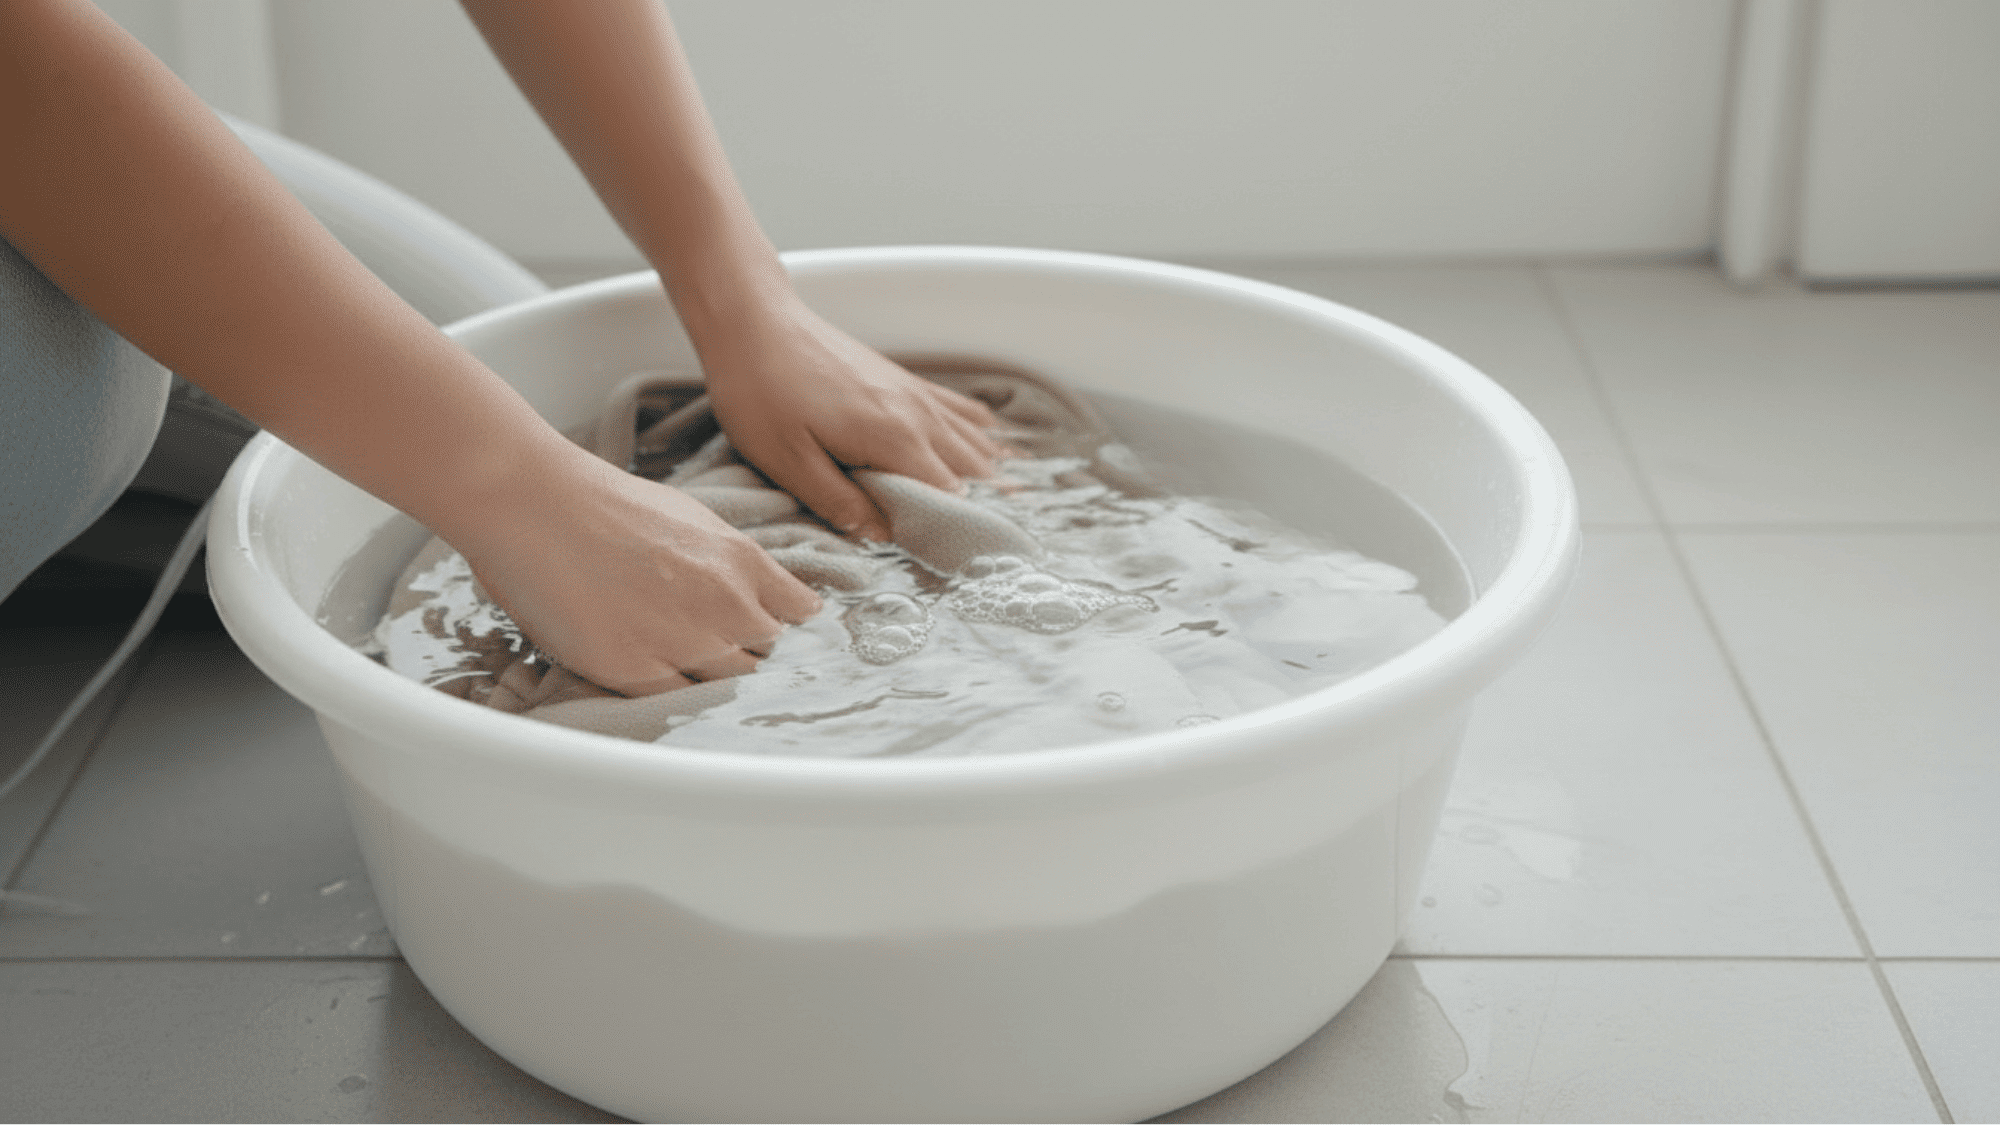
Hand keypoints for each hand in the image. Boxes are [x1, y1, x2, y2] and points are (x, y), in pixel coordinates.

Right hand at [448, 446, 821, 696]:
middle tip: (703, 638)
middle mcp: (723, 604)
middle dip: (742, 648)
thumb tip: (771, 598)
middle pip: (764, 653)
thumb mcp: (693, 520)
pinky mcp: (635, 671)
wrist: (533, 504)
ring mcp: (681, 641)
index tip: (761, 625)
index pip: (798, 612)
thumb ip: (735, 564)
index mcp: (742, 560)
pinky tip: (646, 669)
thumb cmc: (605, 506)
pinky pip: (675, 702)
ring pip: (725, 683)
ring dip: (705, 674)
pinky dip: (669, 693)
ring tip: (667, 652)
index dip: (778, 620)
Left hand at [696, 294, 1005, 541]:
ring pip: (972, 442)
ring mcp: (914, 394)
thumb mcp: (786, 460)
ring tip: (1008, 508)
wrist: (755, 323)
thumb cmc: (761, 390)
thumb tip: (880, 534)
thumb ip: (837, 501)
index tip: (952, 561)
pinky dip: (981, 434)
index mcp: (892, 437)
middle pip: (971, 473)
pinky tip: (994, 445)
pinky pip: (960, 409)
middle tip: (987, 547)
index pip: (946, 498)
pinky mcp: (904, 380)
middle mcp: (916, 414)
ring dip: (989, 476)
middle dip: (981, 510)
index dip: (952, 533)